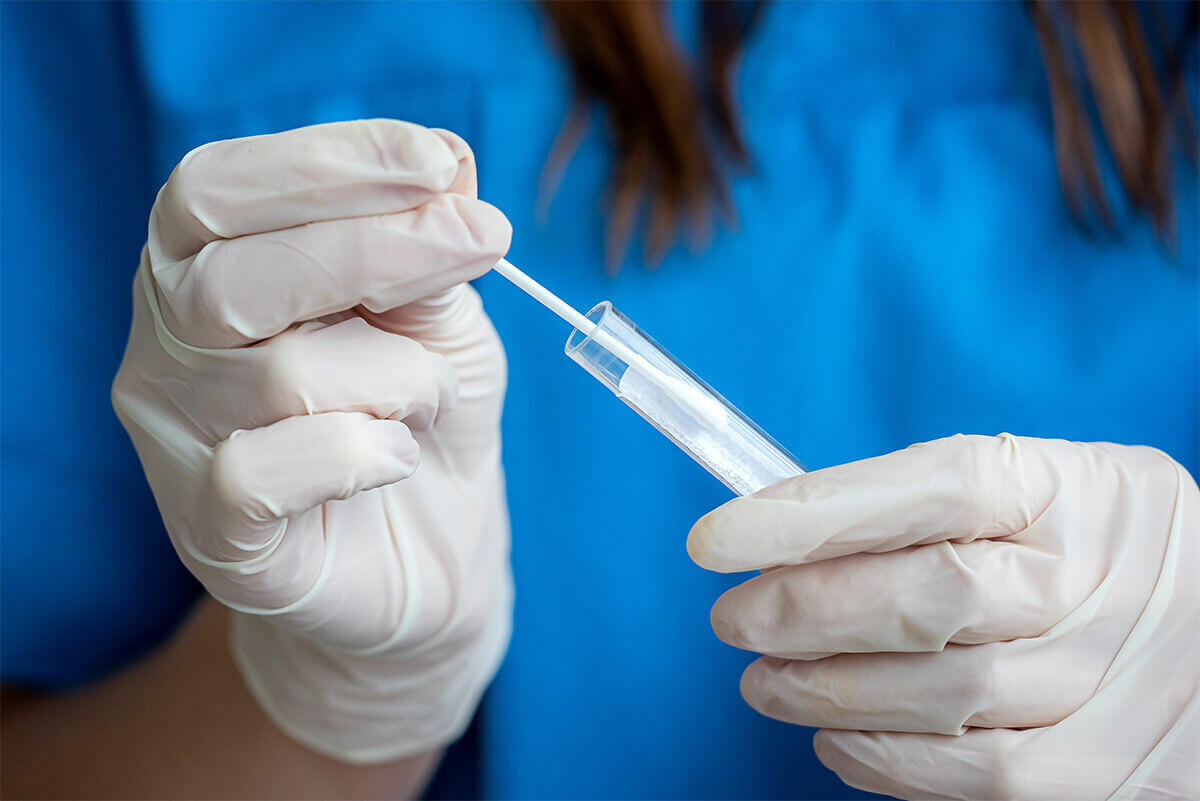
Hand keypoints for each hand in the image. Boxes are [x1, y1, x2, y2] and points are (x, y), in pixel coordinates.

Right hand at [113, 119, 512, 762]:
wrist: (431, 550)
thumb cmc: (422, 414)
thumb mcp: (438, 316)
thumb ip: (427, 245)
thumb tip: (447, 162)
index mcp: (203, 268)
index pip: (220, 190)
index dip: (327, 162)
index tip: (442, 162)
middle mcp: (166, 346)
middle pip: (232, 275)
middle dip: (377, 249)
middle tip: (486, 241)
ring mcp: (177, 442)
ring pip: (283, 377)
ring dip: (400, 380)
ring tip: (426, 403)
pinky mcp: (211, 532)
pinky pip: (265, 472)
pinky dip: (365, 456)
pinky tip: (396, 461)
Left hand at [688, 434, 1198, 799]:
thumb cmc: (1090, 551)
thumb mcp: (1036, 494)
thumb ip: (926, 506)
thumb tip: (783, 532)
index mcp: (1070, 488)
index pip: (932, 487)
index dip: (813, 512)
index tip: (717, 537)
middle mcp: (1098, 580)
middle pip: (933, 594)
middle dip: (807, 612)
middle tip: (733, 620)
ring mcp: (1108, 679)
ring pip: (944, 695)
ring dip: (827, 690)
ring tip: (762, 682)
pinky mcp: (1106, 768)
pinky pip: (977, 776)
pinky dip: (884, 761)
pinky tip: (833, 738)